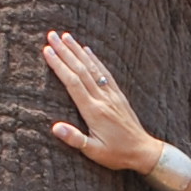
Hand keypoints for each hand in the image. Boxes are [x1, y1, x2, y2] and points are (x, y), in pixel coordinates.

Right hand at [41, 31, 168, 175]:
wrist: (143, 151)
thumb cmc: (117, 154)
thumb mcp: (94, 152)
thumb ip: (75, 139)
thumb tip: (55, 127)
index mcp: (93, 111)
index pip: (72, 83)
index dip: (59, 65)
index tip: (47, 51)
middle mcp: (102, 98)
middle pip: (80, 70)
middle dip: (65, 51)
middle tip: (51, 35)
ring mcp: (111, 95)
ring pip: (92, 67)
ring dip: (78, 50)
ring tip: (66, 36)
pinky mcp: (118, 95)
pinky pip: (104, 72)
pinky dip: (94, 59)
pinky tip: (87, 50)